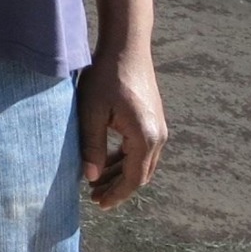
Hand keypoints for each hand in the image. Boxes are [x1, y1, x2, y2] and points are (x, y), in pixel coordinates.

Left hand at [77, 44, 166, 208]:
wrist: (126, 47)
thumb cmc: (105, 76)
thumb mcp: (92, 112)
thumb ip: (92, 147)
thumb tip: (92, 179)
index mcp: (144, 137)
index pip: (133, 179)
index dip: (116, 195)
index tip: (99, 205)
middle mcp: (158, 135)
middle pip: (140, 174)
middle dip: (118, 188)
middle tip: (94, 197)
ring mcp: (158, 126)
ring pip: (142, 162)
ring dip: (121, 174)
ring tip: (96, 183)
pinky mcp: (153, 119)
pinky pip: (142, 149)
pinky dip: (126, 159)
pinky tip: (107, 161)